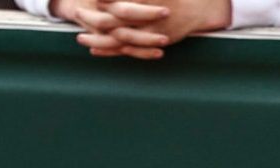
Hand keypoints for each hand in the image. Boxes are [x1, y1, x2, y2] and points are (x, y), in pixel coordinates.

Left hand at [58, 0, 227, 55]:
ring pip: (118, 37)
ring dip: (97, 38)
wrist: (202, 8)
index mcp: (150, 2)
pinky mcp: (152, 42)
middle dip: (93, 18)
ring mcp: (150, 31)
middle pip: (114, 19)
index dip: (106, 0)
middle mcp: (149, 15)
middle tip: (77, 14)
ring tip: (79, 37)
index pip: (121, 2)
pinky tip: (93, 50)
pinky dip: (109, 50)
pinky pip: (128, 50)